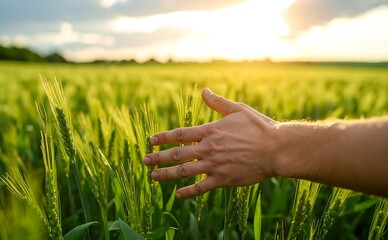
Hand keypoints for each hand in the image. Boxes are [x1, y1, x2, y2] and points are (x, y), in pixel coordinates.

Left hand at [143, 88, 278, 198]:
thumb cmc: (259, 127)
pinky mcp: (223, 179)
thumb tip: (204, 90)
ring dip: (166, 174)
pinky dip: (188, 192)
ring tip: (153, 176)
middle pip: (177, 154)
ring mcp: (214, 165)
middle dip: (158, 157)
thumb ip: (218, 102)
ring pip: (184, 171)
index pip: (180, 134)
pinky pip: (201, 187)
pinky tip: (178, 195)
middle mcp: (208, 148)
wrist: (276, 149)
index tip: (150, 140)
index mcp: (210, 131)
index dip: (163, 137)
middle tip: (144, 160)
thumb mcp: (238, 109)